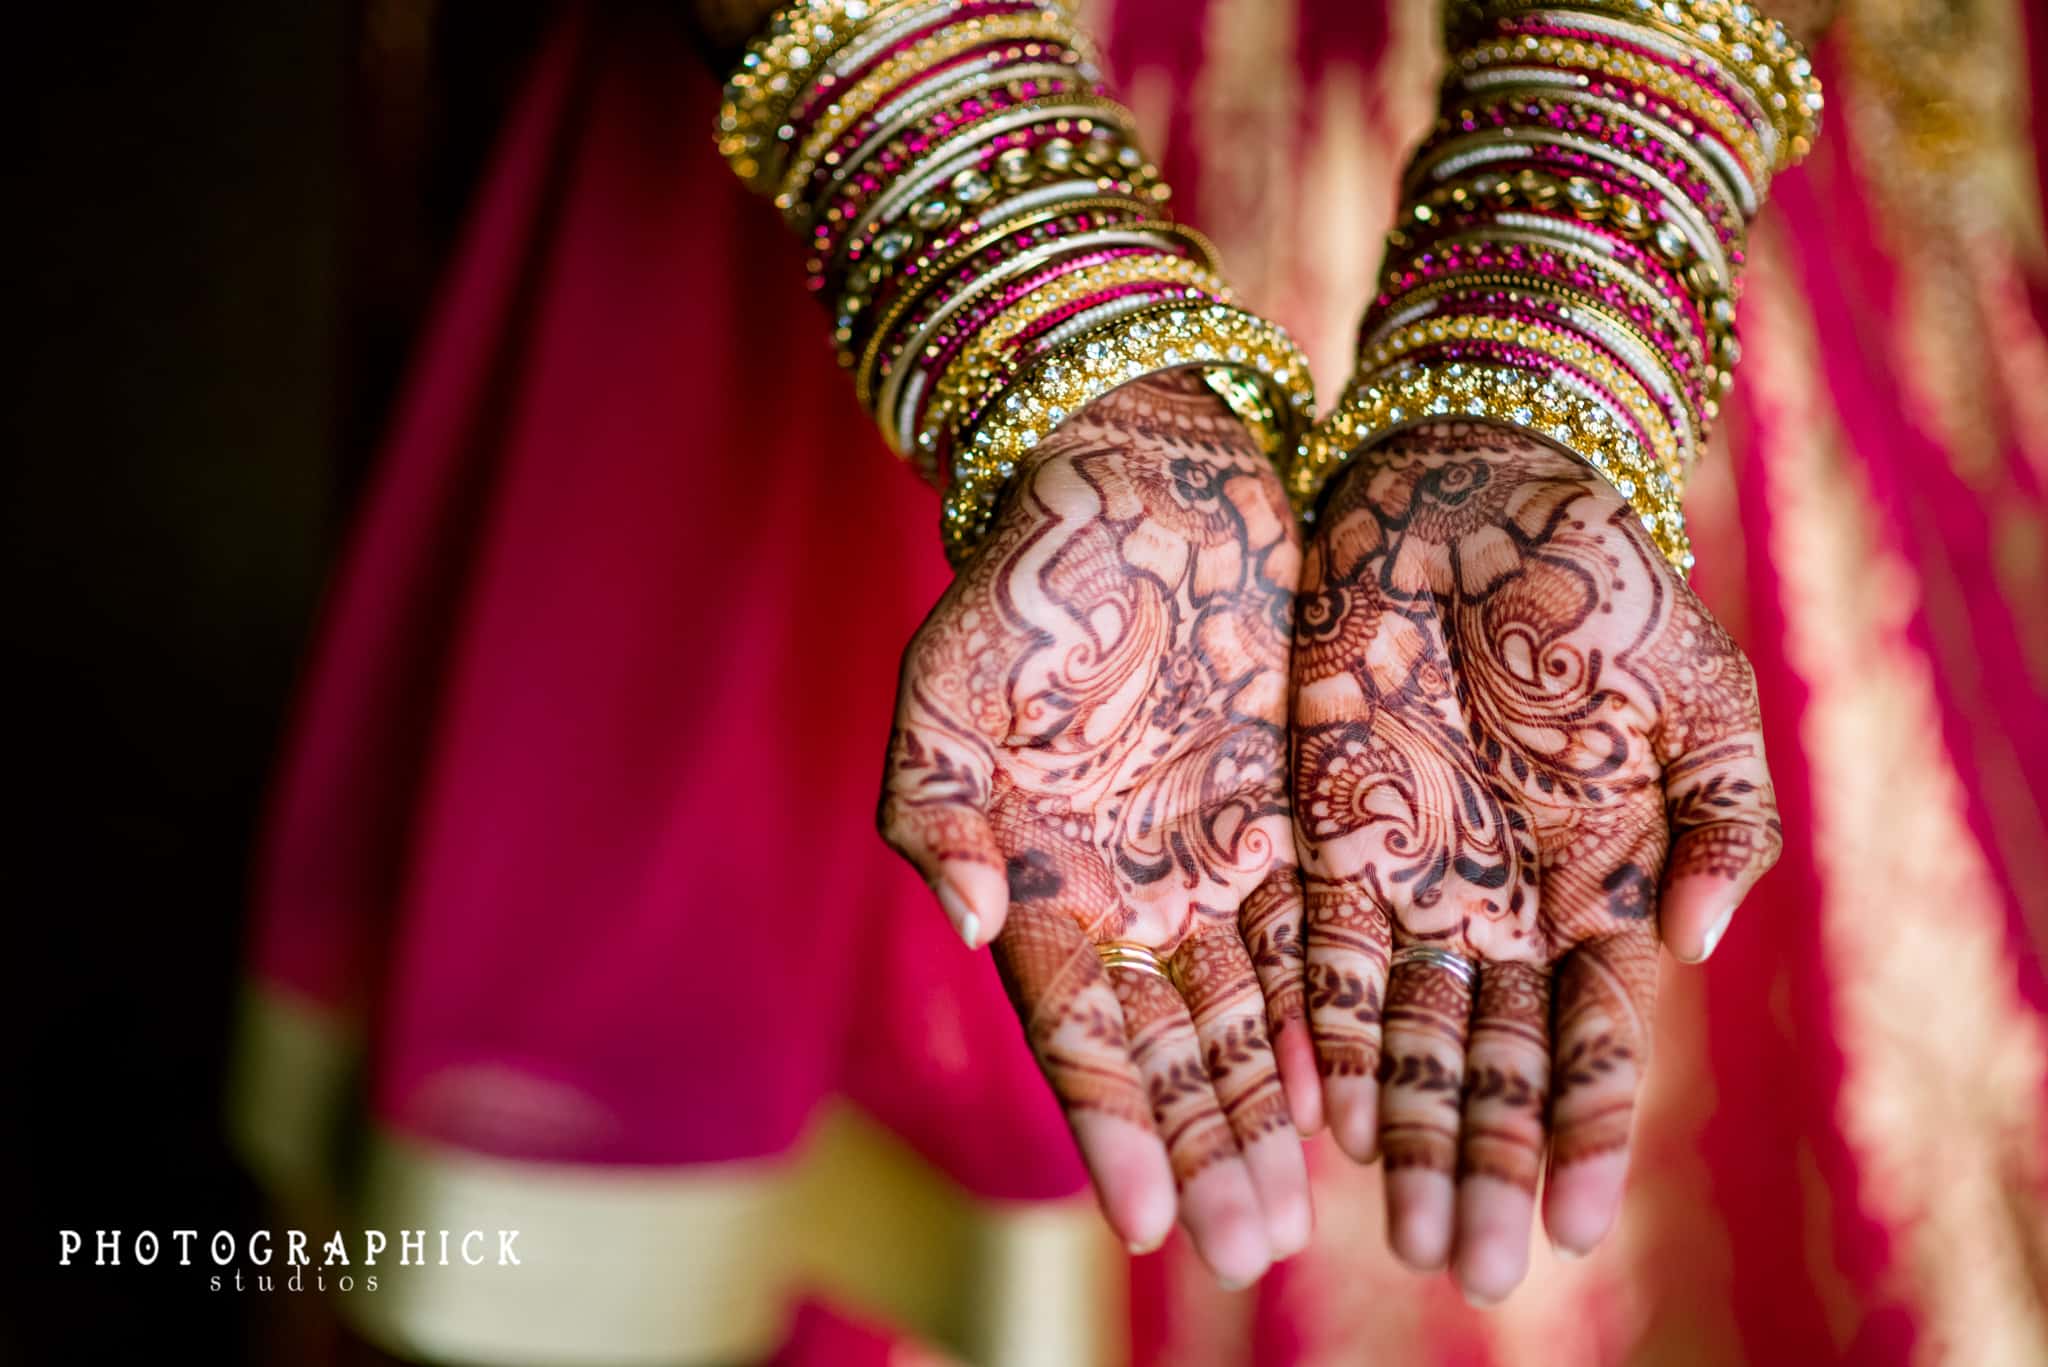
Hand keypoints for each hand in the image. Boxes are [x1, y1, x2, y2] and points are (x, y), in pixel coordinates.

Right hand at [879, 371, 1320, 1285]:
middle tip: (1251, 1248)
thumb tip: (973, 921)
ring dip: (1262, 1108)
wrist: (1133, 476)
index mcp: (1038, 874)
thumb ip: (939, 809)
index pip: (1076, 1026)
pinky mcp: (1280, 809)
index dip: (1113, 1123)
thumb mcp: (950, 682)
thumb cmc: (1029, 577)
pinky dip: (1322, 1014)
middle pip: (1169, 1043)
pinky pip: (1307, 934)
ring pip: (1242, 1008)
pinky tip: (1347, 1091)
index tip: (1155, 1217)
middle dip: (1205, 1145)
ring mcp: (1204, 852)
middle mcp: (1124, 884)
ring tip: (1297, 1211)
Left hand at [1289, 421, 1781, 1300]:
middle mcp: (1504, 900)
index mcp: (1604, 881)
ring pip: (1406, 1031)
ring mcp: (1414, 872)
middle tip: (1465, 1265)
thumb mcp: (1699, 694)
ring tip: (1401, 1230)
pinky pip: (1320, 954)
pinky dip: (1324, 1033)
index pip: (1594, 1038)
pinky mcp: (1328, 829)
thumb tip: (1693, 945)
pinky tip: (1328, 1115)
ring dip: (1405, 1130)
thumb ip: (1724, 821)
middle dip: (1481, 1162)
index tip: (1571, 1228)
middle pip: (1491, 1061)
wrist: (1474, 490)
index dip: (1584, 1133)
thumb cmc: (1601, 580)